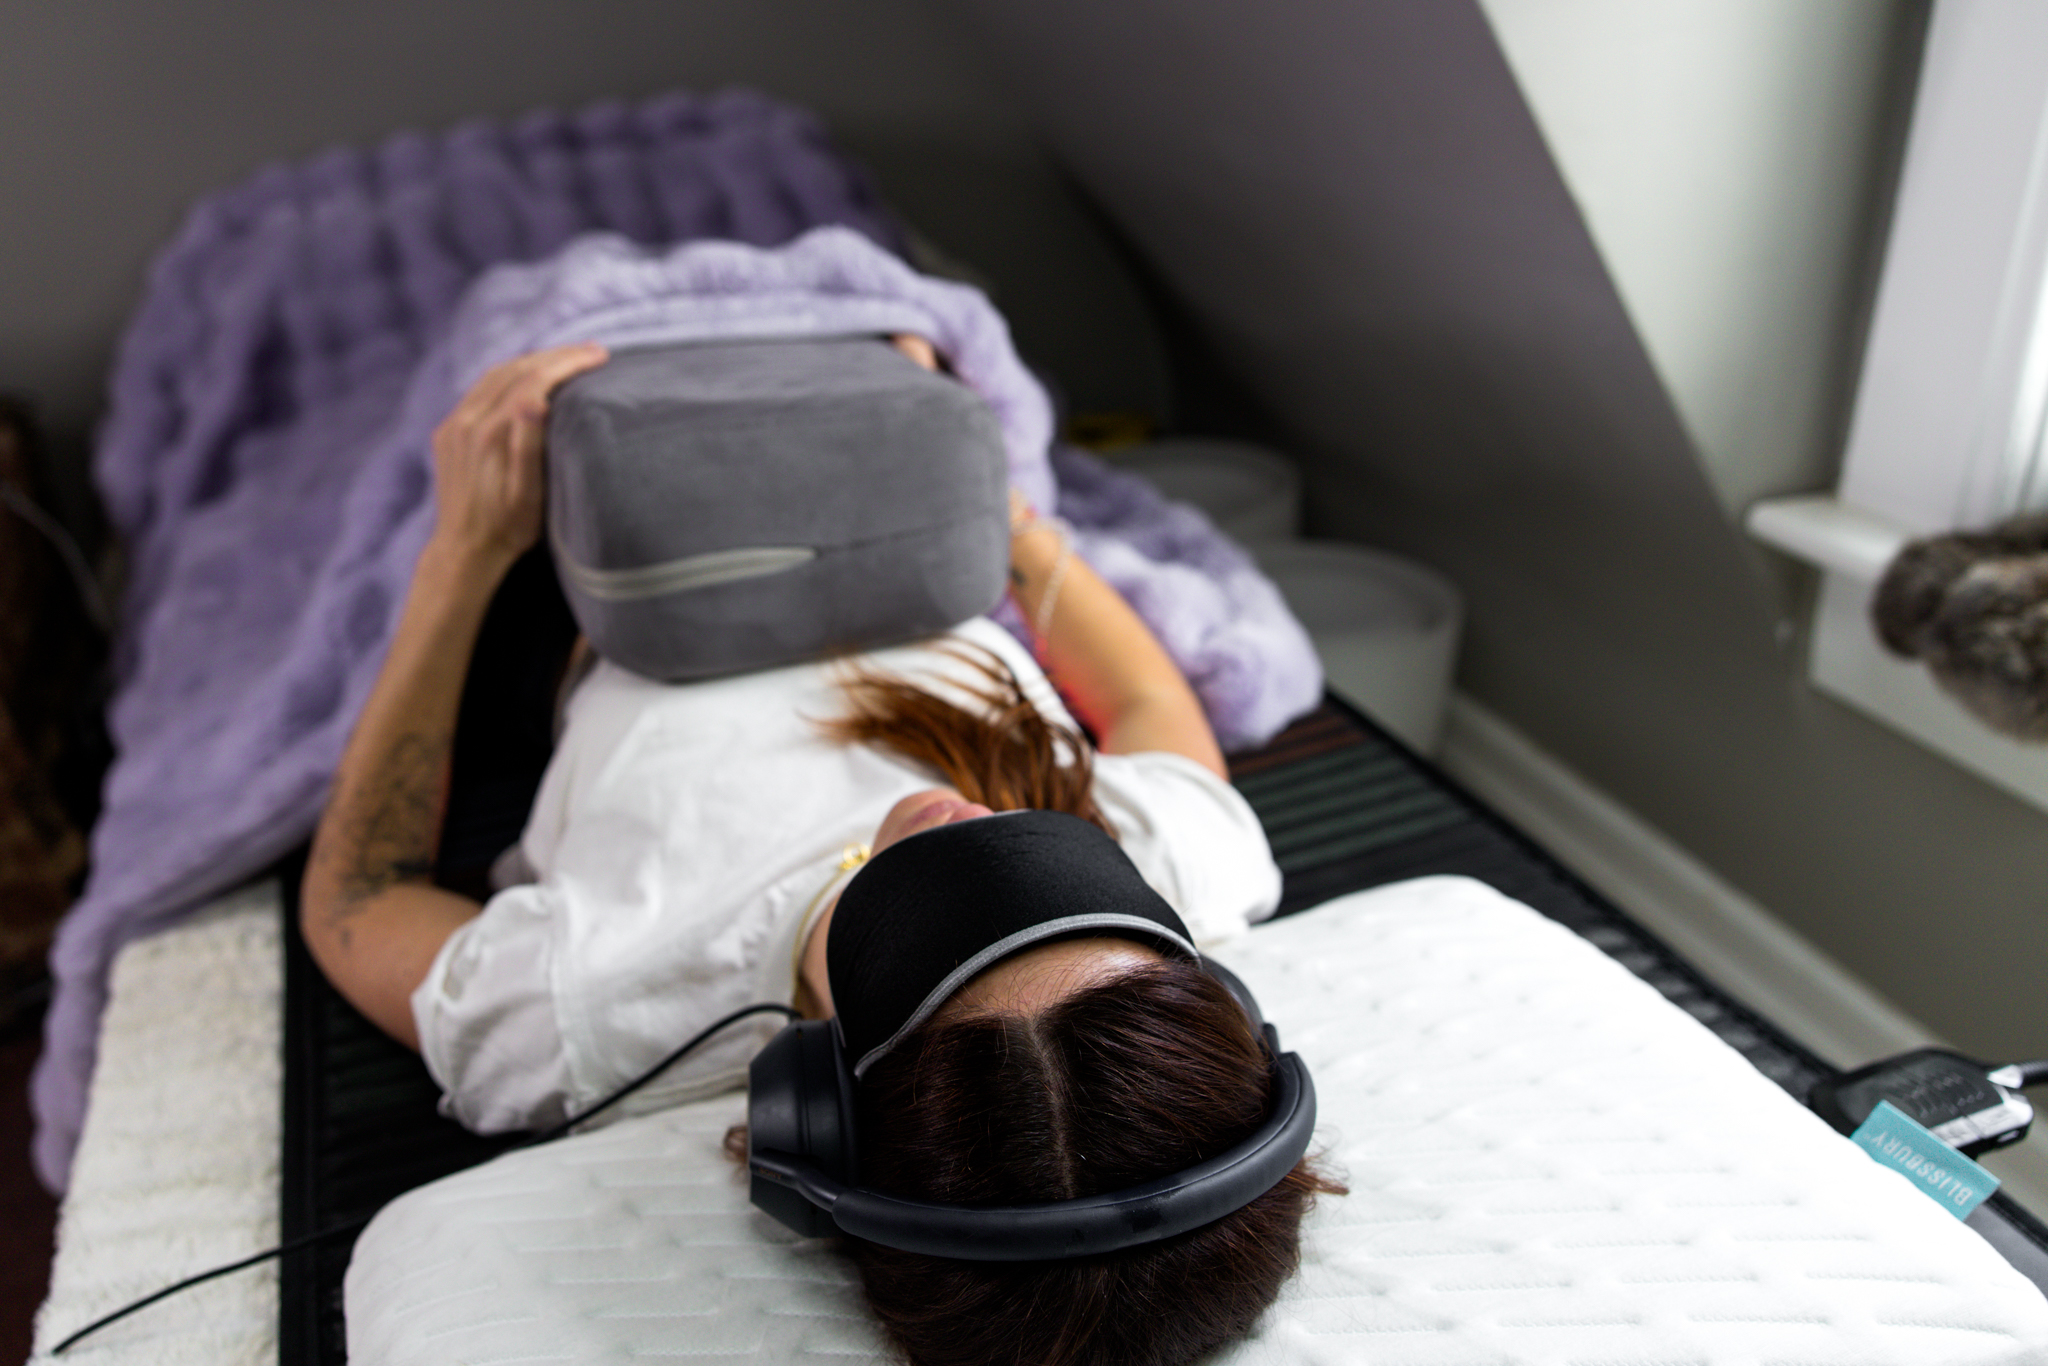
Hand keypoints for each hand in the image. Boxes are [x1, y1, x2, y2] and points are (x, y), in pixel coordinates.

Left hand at [428, 343, 608, 574]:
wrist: (464, 551)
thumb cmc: (508, 529)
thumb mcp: (528, 497)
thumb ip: (529, 447)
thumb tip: (537, 400)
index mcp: (489, 434)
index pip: (532, 381)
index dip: (568, 364)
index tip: (600, 356)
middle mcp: (466, 422)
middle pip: (515, 369)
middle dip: (556, 356)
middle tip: (593, 351)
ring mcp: (453, 425)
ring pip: (495, 375)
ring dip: (533, 361)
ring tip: (567, 359)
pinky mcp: (448, 432)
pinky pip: (480, 390)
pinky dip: (510, 376)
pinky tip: (529, 379)